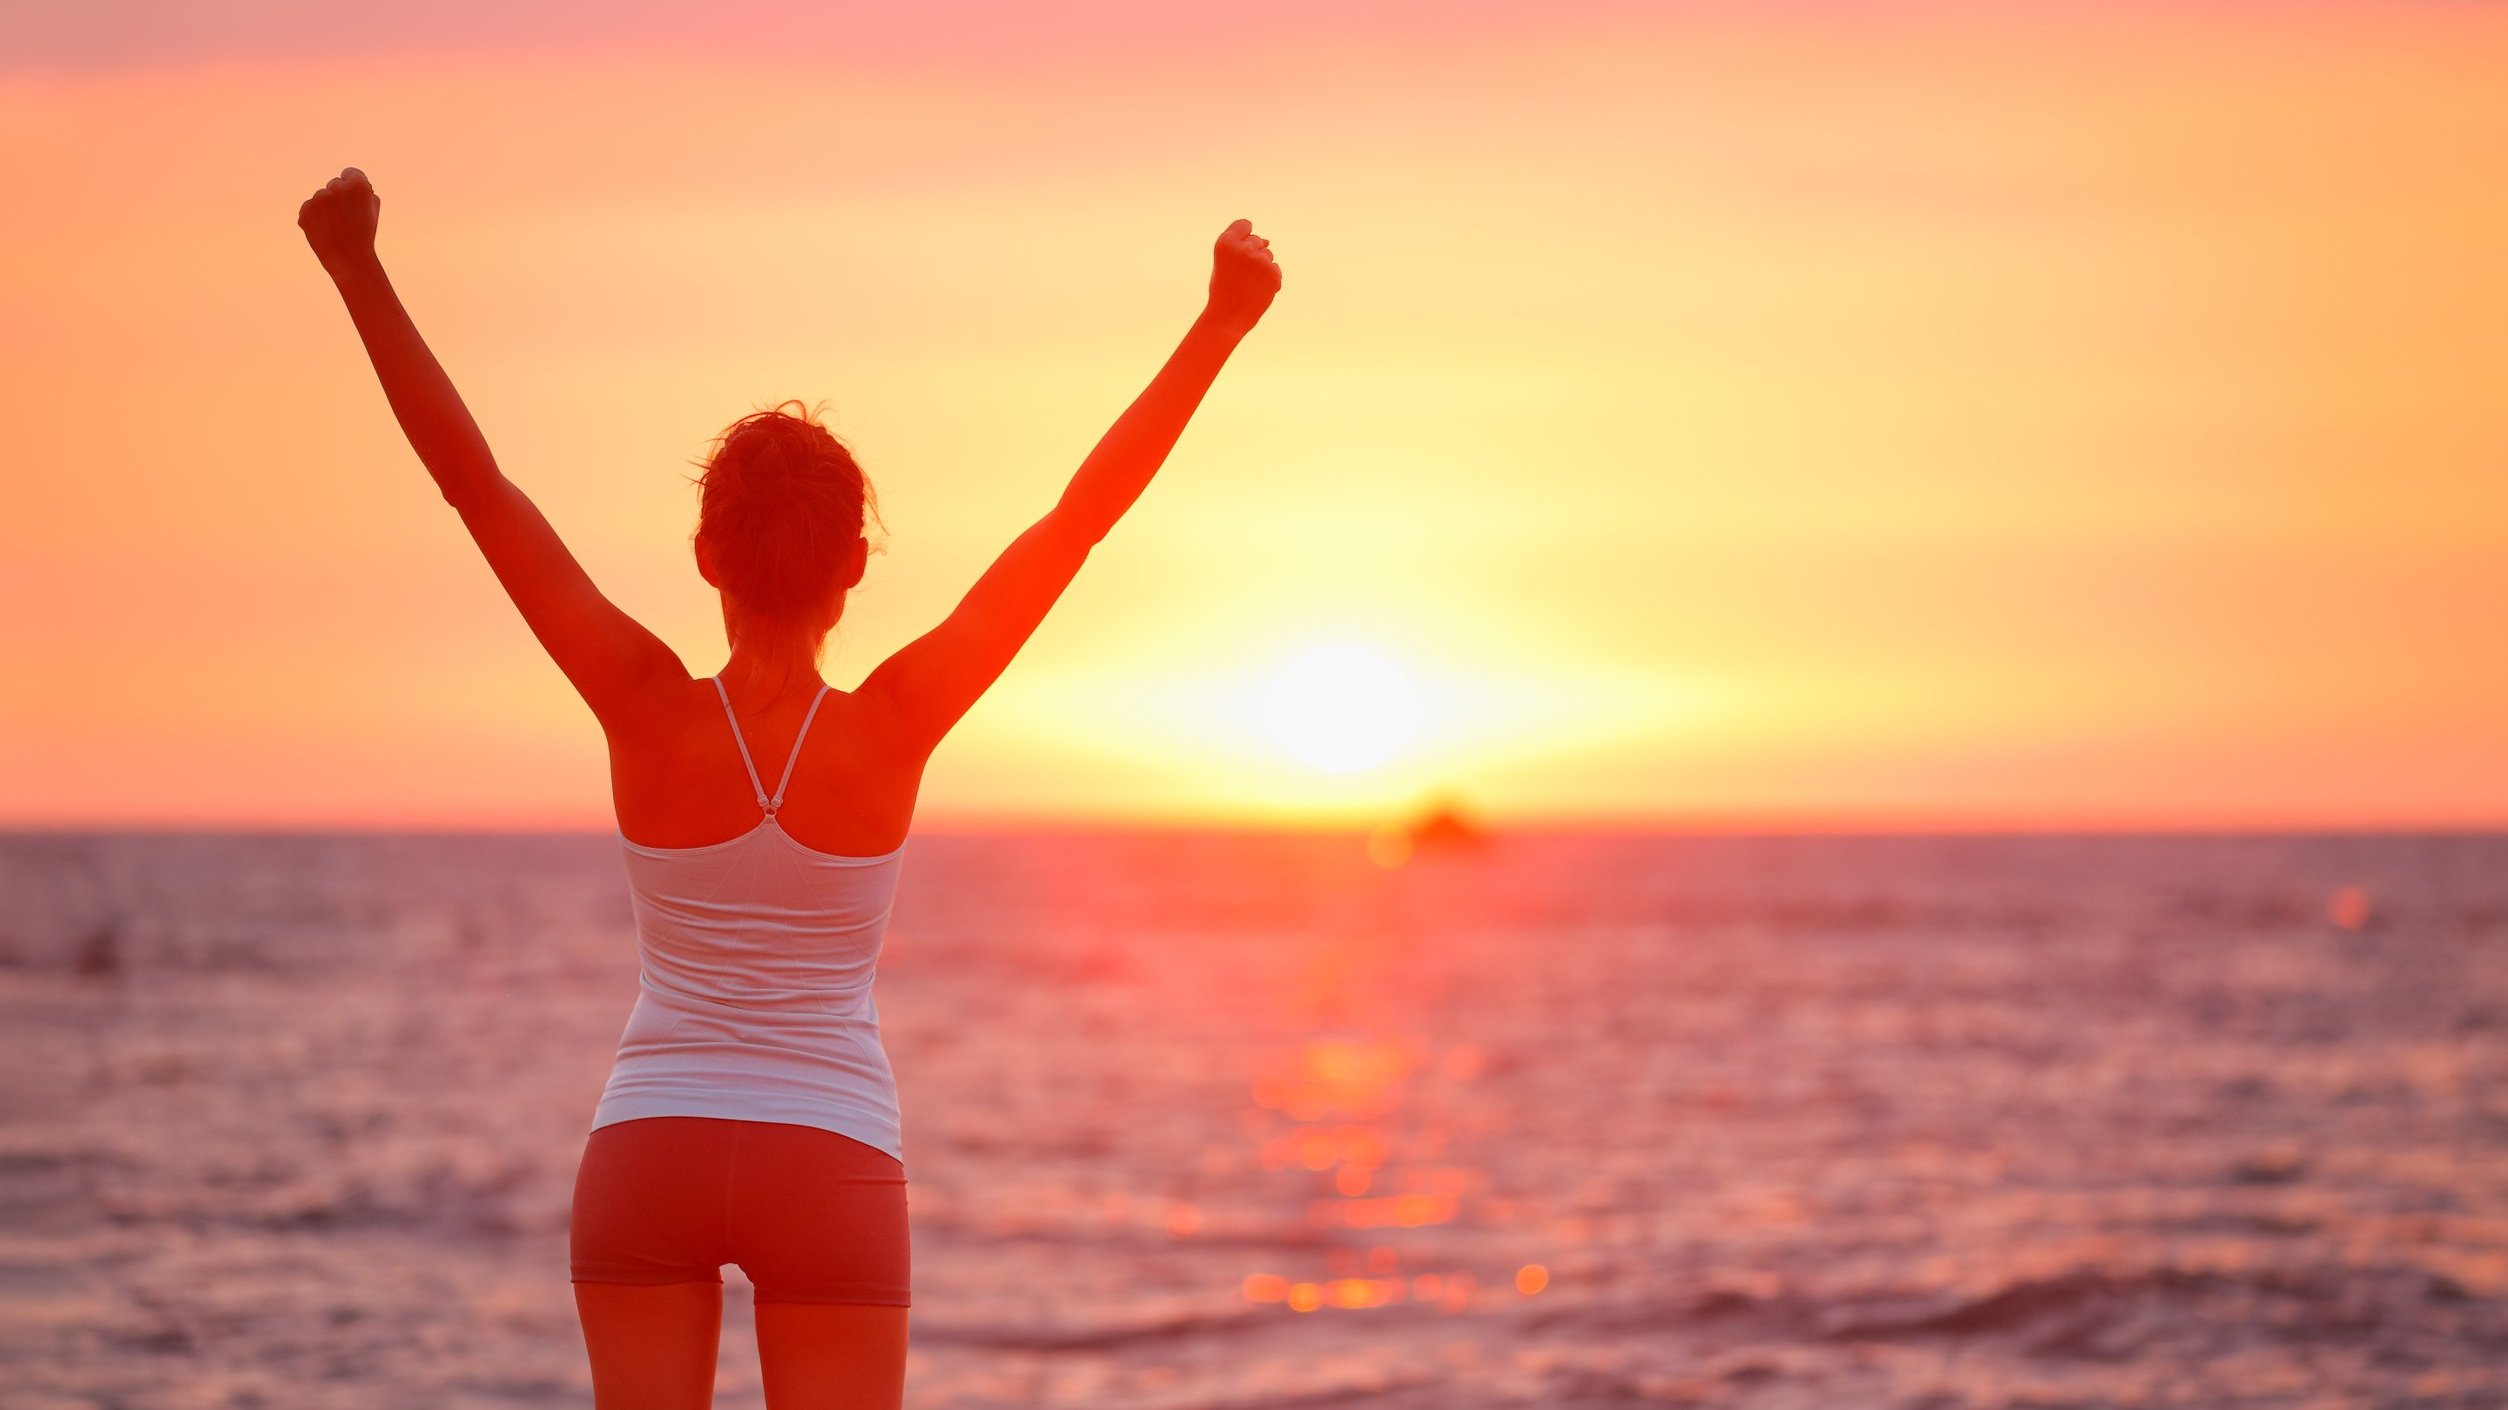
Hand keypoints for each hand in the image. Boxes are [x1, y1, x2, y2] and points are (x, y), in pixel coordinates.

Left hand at [298, 166, 380, 270]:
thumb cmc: (364, 234)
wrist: (349, 258)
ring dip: (326, 209)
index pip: (350, 173)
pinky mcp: (305, 210)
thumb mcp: (372, 209)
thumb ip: (363, 191)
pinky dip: (315, 219)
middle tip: (346, 218)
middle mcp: (336, 187)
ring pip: (321, 198)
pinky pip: (309, 209)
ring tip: (336, 227)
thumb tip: (350, 182)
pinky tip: (325, 231)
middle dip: (338, 198)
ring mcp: (319, 198)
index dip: (353, 187)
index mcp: (357, 184)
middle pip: (334, 184)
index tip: (355, 200)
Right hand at [1206, 218, 1279, 334]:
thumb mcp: (1225, 261)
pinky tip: (1257, 289)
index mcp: (1226, 243)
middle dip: (1252, 253)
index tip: (1236, 253)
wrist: (1228, 317)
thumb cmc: (1224, 288)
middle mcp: (1244, 249)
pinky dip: (1269, 278)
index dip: (1242, 237)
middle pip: (1257, 239)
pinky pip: (1275, 268)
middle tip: (1240, 274)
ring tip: (1248, 283)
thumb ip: (1242, 246)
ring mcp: (1261, 261)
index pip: (1245, 224)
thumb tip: (1268, 241)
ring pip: (1268, 254)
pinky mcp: (1274, 273)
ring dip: (1261, 266)